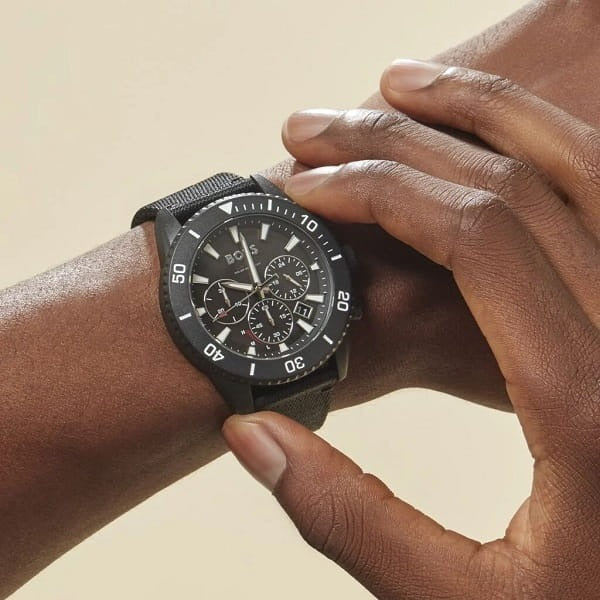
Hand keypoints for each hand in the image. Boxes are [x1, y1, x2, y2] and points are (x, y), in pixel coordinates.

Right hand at [224, 62, 599, 597]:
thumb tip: (252, 433)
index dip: (376, 196)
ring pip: (583, 160)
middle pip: (514, 184)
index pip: (475, 238)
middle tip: (316, 127)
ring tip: (398, 85)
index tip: (303, 190)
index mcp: (592, 406)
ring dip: (481, 110)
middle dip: (399, 142)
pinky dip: (543, 141)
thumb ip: (348, 517)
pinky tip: (485, 134)